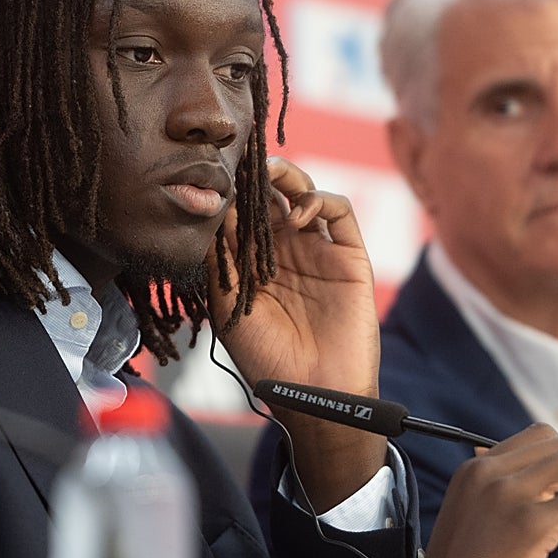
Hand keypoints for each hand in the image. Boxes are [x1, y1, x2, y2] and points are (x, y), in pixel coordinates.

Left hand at [207, 157, 385, 508]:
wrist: (314, 394)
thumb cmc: (265, 359)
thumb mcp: (228, 307)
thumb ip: (220, 260)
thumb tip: (209, 210)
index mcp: (252, 262)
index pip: (240, 213)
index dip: (229, 193)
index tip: (212, 174)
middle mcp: (285, 250)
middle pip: (272, 196)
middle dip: (256, 176)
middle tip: (241, 163)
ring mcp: (317, 249)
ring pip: (304, 194)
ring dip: (288, 177)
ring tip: (269, 175)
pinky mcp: (349, 255)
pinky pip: (339, 212)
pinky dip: (320, 201)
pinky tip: (298, 214)